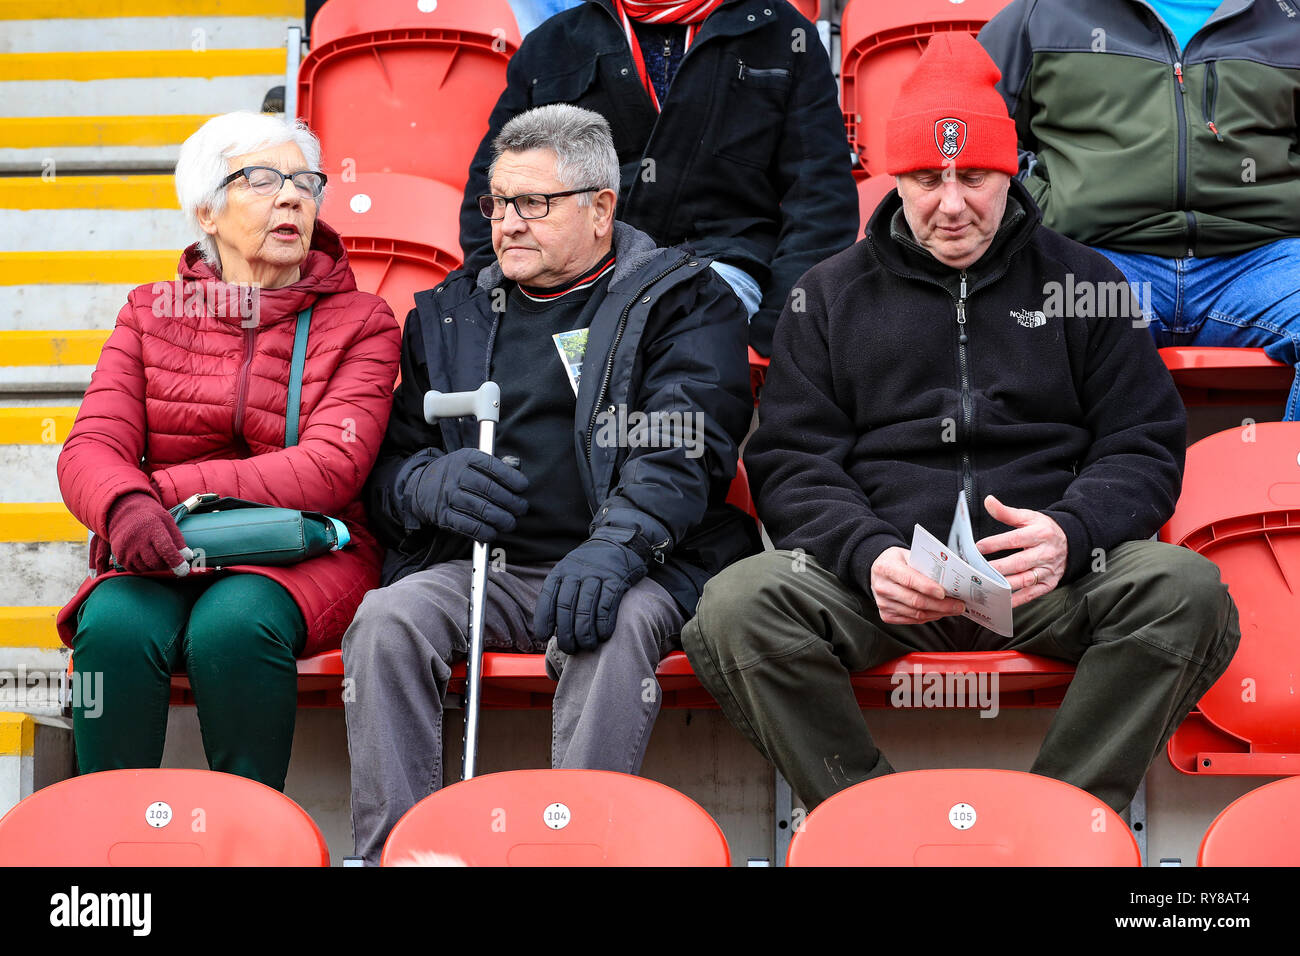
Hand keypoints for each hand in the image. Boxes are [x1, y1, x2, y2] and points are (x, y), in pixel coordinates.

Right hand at [106, 492, 192, 574]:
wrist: (124, 513)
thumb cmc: (151, 517)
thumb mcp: (167, 521)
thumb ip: (178, 539)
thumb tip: (187, 556)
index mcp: (152, 528)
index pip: (165, 549)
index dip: (176, 561)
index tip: (184, 570)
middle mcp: (137, 540)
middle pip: (156, 562)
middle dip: (167, 565)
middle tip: (171, 559)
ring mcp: (126, 550)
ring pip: (147, 568)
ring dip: (155, 566)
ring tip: (156, 553)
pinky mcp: (120, 557)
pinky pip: (136, 570)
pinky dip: (144, 567)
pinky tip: (145, 556)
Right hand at [410, 448, 528, 541]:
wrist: (422, 486)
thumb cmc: (458, 473)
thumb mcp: (474, 460)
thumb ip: (498, 464)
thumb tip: (517, 466)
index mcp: (467, 458)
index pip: (494, 467)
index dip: (513, 479)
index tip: (523, 487)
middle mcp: (456, 475)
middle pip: (491, 490)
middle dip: (512, 503)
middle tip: (521, 509)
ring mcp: (449, 496)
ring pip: (482, 510)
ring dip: (502, 520)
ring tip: (510, 523)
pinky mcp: (444, 516)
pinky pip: (469, 526)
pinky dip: (484, 532)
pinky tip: (493, 532)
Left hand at [533, 528, 650, 653]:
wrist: (619, 541)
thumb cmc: (591, 565)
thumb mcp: (570, 571)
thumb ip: (560, 592)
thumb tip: (552, 627)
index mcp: (561, 571)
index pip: (548, 598)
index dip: (544, 619)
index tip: (544, 636)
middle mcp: (577, 572)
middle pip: (566, 607)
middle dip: (566, 632)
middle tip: (569, 648)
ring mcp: (597, 575)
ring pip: (586, 608)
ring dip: (585, 632)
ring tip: (587, 646)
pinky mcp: (616, 579)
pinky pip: (607, 604)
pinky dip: (604, 623)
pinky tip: (603, 635)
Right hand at [870, 546, 965, 624]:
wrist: (879, 571)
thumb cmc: (896, 561)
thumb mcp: (908, 555)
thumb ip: (924, 565)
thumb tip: (947, 580)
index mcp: (886, 568)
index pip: (909, 580)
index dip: (927, 587)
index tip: (944, 593)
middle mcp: (882, 587)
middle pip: (915, 601)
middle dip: (940, 605)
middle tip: (958, 605)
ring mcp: (883, 603)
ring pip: (916, 613)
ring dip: (937, 613)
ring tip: (952, 609)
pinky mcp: (886, 615)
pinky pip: (912, 620)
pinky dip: (928, 617)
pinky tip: (938, 612)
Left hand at [975, 494, 1066, 607]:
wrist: (1071, 542)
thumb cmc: (1044, 529)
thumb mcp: (1028, 517)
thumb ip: (1007, 512)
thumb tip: (988, 501)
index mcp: (1040, 534)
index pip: (1015, 539)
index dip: (996, 543)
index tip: (978, 547)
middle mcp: (1045, 553)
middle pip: (1019, 563)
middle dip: (997, 567)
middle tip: (977, 570)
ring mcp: (1047, 571)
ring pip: (1024, 580)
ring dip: (1004, 585)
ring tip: (985, 585)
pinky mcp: (1048, 584)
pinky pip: (1031, 594)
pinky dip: (1017, 600)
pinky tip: (1002, 600)